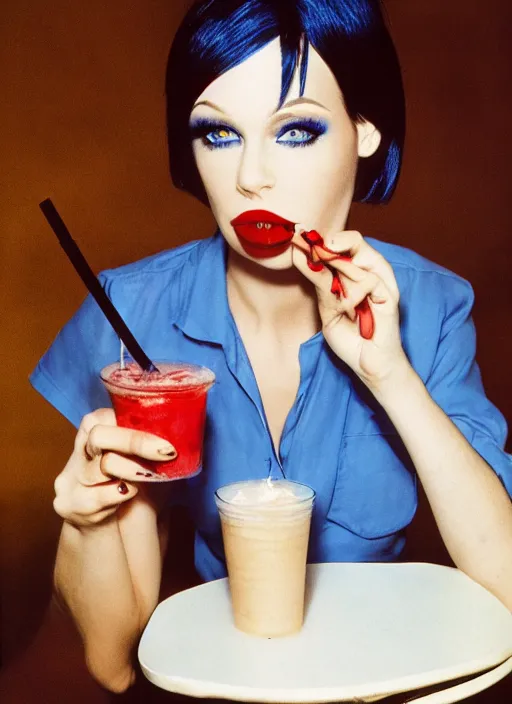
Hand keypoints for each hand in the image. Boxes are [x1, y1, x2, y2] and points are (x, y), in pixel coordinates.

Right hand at [53, 408, 177, 527]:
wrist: (109, 520)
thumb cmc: (133, 478)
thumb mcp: (139, 452)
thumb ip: (151, 436)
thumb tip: (182, 427)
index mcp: (94, 427)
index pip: (108, 416)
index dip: (136, 425)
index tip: (164, 436)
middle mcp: (79, 449)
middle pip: (100, 436)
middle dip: (135, 442)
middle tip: (166, 451)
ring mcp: (71, 476)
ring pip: (104, 466)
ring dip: (134, 471)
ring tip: (151, 475)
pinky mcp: (68, 502)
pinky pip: (100, 495)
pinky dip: (123, 494)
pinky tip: (132, 493)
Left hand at [292, 227, 410, 389]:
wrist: (367, 364)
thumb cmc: (350, 337)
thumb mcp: (327, 306)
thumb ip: (320, 282)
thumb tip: (299, 255)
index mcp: (355, 272)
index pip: (340, 243)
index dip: (320, 240)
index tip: (300, 239)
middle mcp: (370, 272)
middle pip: (354, 241)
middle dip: (329, 245)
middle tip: (311, 251)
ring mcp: (382, 282)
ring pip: (359, 259)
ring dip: (340, 273)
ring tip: (332, 295)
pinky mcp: (390, 296)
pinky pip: (370, 281)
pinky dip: (354, 293)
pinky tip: (347, 308)